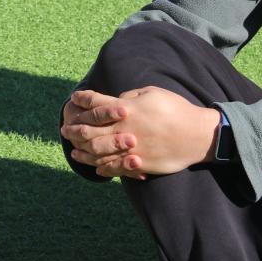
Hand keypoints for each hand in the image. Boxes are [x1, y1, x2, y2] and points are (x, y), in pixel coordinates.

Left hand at [62, 87, 219, 177]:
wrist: (197, 134)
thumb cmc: (176, 109)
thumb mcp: (153, 93)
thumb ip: (131, 96)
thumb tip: (117, 100)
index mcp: (127, 108)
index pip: (96, 103)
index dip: (82, 99)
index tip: (74, 98)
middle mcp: (124, 128)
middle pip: (90, 129)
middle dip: (75, 128)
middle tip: (65, 128)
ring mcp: (130, 148)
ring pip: (98, 151)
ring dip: (83, 151)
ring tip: (73, 151)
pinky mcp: (139, 163)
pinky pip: (115, 168)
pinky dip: (102, 168)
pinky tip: (95, 168)